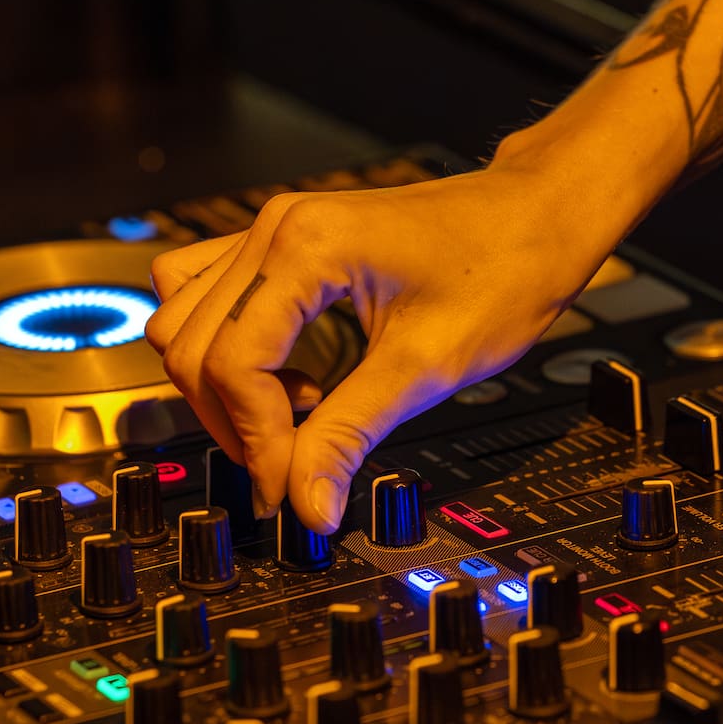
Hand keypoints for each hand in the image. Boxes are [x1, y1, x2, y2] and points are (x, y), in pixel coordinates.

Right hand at [144, 158, 620, 534]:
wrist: (537, 216)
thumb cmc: (502, 269)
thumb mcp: (426, 368)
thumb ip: (351, 436)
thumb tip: (307, 506)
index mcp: (307, 247)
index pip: (231, 363)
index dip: (257, 440)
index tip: (288, 490)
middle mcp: (276, 227)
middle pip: (190, 344)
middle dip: (234, 422)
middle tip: (289, 470)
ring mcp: (275, 228)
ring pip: (184, 318)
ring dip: (221, 384)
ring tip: (298, 415)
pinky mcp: (285, 240)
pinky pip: (211, 294)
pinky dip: (228, 346)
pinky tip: (291, 376)